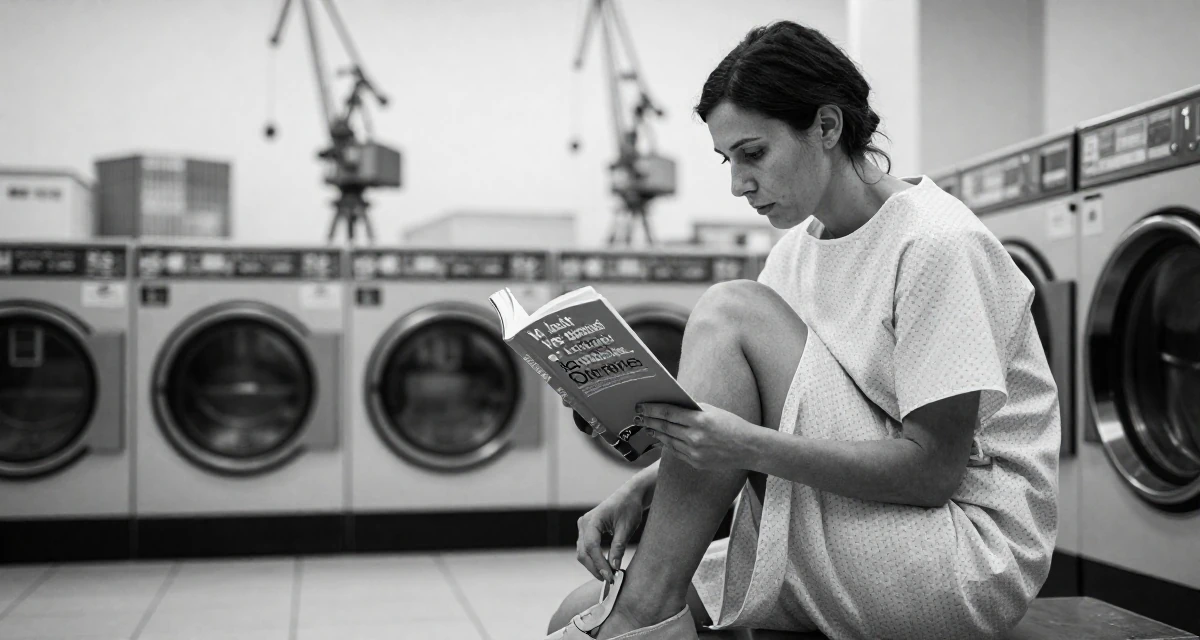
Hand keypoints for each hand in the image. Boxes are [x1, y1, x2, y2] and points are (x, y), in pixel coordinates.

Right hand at [576, 487, 643, 582]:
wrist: (630, 495)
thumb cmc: (629, 507)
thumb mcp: (626, 528)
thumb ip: (618, 547)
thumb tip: (614, 567)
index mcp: (592, 520)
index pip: (591, 547)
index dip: (599, 564)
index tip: (610, 576)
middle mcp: (584, 523)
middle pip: (583, 552)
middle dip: (595, 568)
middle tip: (610, 580)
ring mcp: (584, 527)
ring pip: (583, 552)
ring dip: (594, 565)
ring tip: (609, 575)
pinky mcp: (587, 531)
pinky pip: (587, 549)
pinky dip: (594, 559)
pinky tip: (605, 567)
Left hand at [638, 402, 758, 470]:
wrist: (749, 448)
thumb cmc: (732, 425)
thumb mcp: (713, 411)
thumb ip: (692, 409)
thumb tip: (671, 405)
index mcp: (700, 421)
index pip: (668, 413)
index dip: (651, 409)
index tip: (641, 406)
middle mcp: (695, 438)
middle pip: (664, 428)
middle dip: (648, 421)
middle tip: (637, 416)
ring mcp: (695, 453)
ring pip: (668, 441)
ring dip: (655, 433)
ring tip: (647, 427)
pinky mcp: (696, 463)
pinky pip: (676, 452)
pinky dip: (667, 444)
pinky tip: (661, 438)